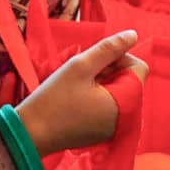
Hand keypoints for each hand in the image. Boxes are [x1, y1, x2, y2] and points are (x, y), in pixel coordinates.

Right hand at [14, 30, 146, 153]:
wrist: (30, 134)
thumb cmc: (54, 99)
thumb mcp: (80, 66)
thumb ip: (109, 48)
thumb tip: (133, 35)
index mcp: (126, 102)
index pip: (139, 67)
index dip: (118, 58)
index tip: (93, 62)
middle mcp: (126, 119)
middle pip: (128, 80)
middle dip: (108, 71)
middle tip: (81, 74)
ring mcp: (114, 128)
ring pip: (116, 92)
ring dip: (100, 83)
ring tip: (76, 86)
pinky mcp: (101, 133)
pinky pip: (107, 107)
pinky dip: (95, 98)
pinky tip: (74, 99)